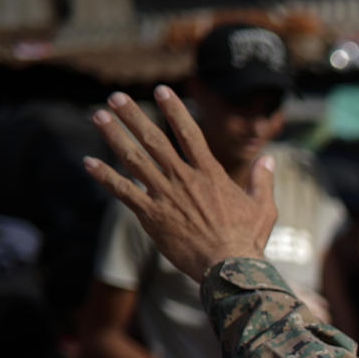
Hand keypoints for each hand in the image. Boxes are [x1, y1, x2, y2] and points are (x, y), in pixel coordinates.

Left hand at [83, 88, 277, 281]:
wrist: (228, 266)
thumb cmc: (248, 240)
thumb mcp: (264, 208)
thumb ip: (264, 181)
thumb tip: (269, 160)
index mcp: (210, 174)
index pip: (190, 133)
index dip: (174, 110)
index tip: (162, 90)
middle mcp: (184, 178)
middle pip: (154, 139)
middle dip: (133, 116)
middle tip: (116, 97)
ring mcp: (165, 195)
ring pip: (134, 158)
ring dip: (114, 135)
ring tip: (98, 116)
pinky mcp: (151, 215)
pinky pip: (123, 191)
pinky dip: (105, 175)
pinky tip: (89, 162)